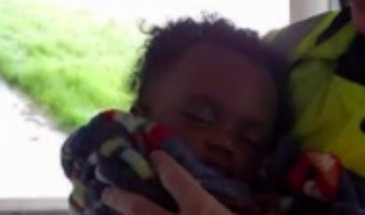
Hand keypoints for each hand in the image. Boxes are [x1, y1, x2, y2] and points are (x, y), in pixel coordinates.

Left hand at [102, 151, 235, 214]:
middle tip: (107, 191)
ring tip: (106, 210)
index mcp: (201, 209)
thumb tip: (259, 194)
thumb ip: (242, 206)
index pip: (177, 180)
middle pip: (141, 208)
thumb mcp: (242, 214)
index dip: (164, 166)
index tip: (155, 155)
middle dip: (121, 198)